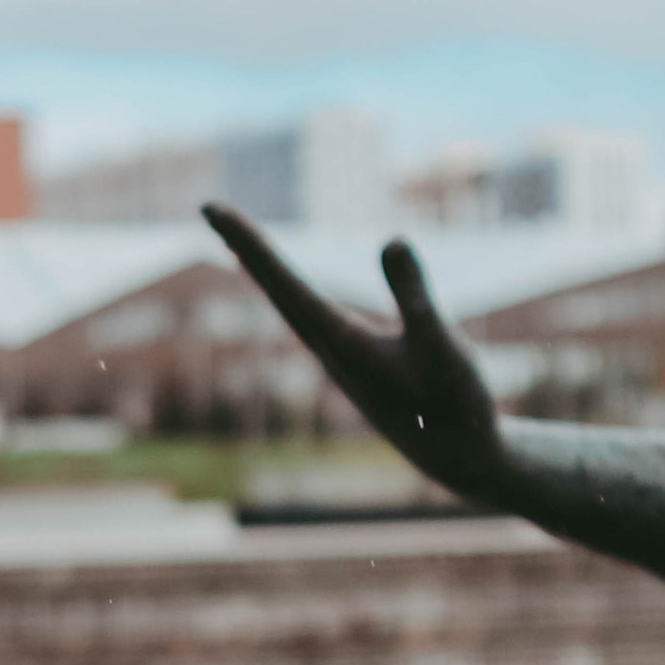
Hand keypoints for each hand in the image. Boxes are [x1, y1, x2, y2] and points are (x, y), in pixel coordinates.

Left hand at [202, 207, 508, 499]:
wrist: (456, 458)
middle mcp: (328, 349)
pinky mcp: (354, 362)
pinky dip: (289, 290)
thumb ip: (415, 295)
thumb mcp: (441, 344)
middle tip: (208, 207)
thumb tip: (390, 239)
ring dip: (262, 268)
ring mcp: (338, 357)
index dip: (249, 244)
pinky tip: (283, 285)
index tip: (213, 209)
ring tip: (234, 238)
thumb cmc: (453, 404)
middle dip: (245, 246)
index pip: (283, 282)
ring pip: (288, 304)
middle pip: (275, 288)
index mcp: (341, 344)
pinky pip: (309, 315)